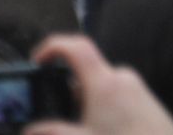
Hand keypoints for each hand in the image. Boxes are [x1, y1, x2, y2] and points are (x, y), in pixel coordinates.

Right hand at [25, 35, 172, 134]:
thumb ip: (54, 132)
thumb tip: (30, 129)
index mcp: (105, 82)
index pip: (77, 46)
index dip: (52, 46)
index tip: (36, 60)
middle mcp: (121, 76)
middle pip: (84, 73)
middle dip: (66, 94)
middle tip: (56, 117)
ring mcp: (134, 85)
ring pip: (97, 86)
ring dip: (82, 104)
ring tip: (84, 128)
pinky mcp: (142, 95)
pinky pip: (112, 93)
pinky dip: (98, 106)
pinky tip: (101, 129)